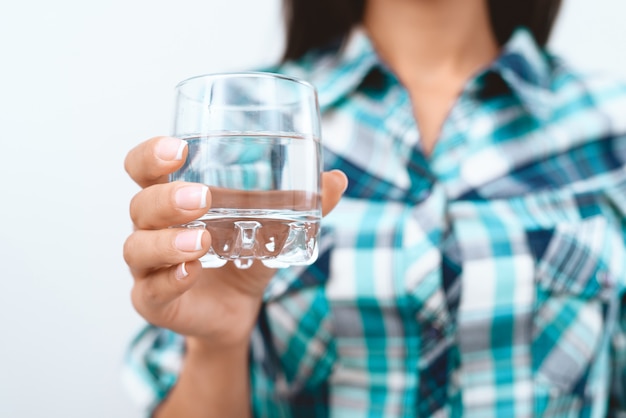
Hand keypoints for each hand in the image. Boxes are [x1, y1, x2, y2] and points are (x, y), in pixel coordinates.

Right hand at [123, 136, 346, 347]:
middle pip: (140, 204)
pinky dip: (171, 280)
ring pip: (138, 247)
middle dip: (167, 199)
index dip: (151, 155)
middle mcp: (153, 228)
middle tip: (202, 198)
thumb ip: (303, 203)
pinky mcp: (153, 301)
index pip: (143, 169)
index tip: (178, 148)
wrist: (238, 309)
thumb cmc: (245, 255)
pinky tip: (192, 272)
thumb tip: (338, 180)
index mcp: (173, 199)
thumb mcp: (274, 226)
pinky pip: (150, 290)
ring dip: (168, 242)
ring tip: (202, 240)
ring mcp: (148, 266)